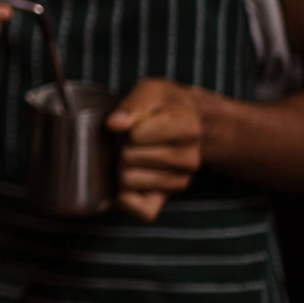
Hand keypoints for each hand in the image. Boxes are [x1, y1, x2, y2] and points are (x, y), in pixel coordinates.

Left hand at [106, 78, 205, 222]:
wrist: (185, 121)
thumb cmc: (163, 105)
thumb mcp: (151, 91)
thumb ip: (133, 104)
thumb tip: (114, 124)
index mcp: (187, 127)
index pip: (137, 135)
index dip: (126, 126)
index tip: (134, 121)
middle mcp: (189, 158)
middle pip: (129, 158)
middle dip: (121, 146)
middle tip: (130, 139)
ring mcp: (180, 181)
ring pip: (129, 181)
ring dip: (121, 167)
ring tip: (132, 154)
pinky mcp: (167, 198)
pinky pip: (142, 211)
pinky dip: (125, 198)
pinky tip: (126, 181)